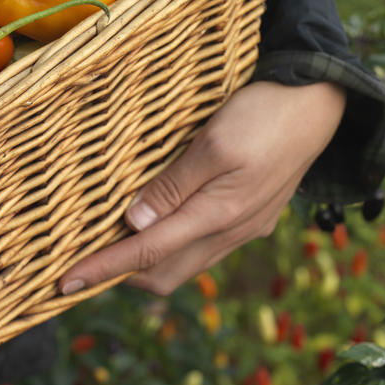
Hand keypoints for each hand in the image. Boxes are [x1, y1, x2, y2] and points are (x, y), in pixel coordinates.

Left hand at [58, 80, 345, 295]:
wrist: (320, 103)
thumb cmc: (264, 114)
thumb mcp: (214, 143)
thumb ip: (173, 185)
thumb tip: (134, 223)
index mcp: (218, 215)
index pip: (146, 253)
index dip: (103, 269)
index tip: (65, 281)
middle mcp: (230, 232)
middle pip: (163, 273)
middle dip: (121, 274)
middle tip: (81, 259)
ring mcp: (242, 228)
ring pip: (182, 263)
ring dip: (144, 261)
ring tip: (108, 242)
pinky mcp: (248, 218)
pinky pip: (200, 246)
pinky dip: (168, 245)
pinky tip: (151, 223)